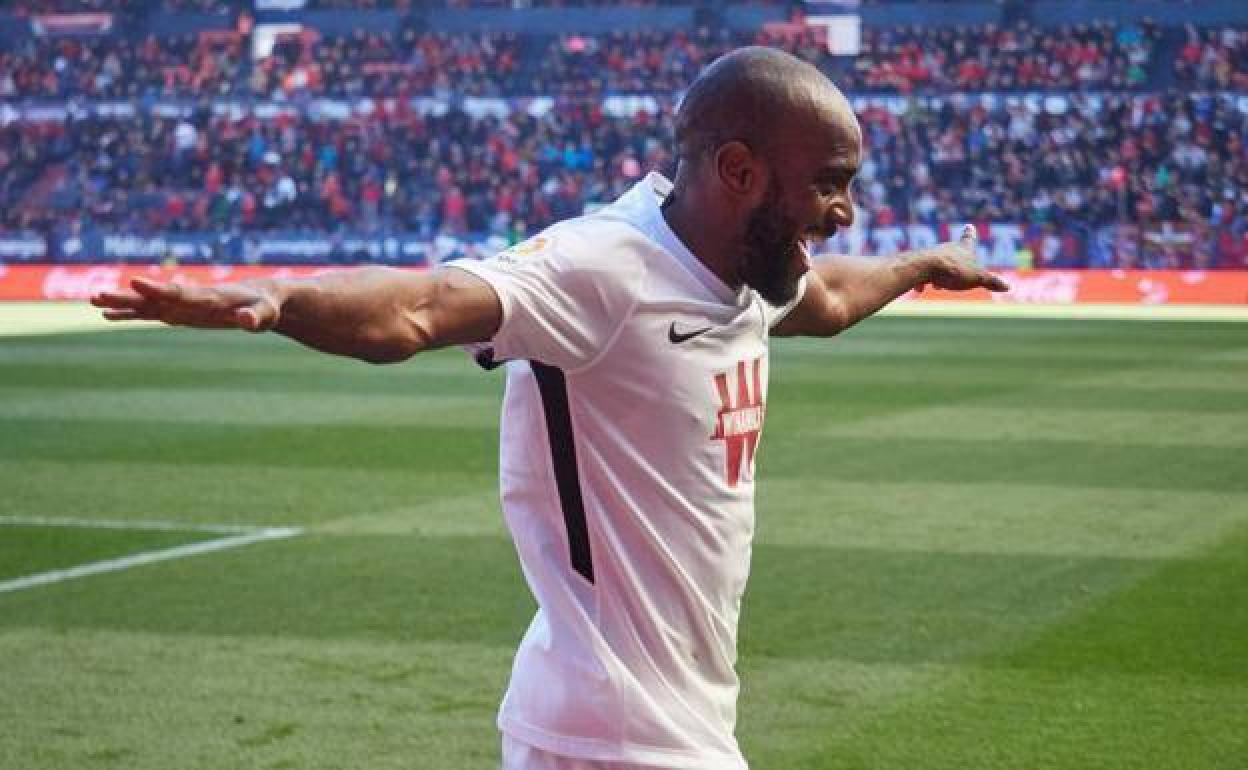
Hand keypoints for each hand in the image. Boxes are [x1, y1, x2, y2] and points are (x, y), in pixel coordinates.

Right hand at [90, 277, 281, 331]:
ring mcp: (183, 305)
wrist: (263, 297)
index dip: (158, 289)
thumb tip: (246, 321)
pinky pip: (150, 313)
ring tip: (92, 301)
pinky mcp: (180, 313)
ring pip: (147, 304)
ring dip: (122, 303)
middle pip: (155, 297)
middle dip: (128, 296)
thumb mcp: (266, 314)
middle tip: (99, 294)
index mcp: (210, 297)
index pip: (180, 293)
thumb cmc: (267, 307)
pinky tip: (107, 316)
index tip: (135, 282)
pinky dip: (130, 314)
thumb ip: (256, 318)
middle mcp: (191, 298)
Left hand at [918, 225, 1008, 292]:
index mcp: (962, 249)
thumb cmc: (952, 270)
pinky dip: (921, 281)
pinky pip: (920, 273)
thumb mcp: (976, 278)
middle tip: (955, 270)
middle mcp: (946, 248)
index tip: (969, 226)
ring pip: (936, 264)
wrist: (923, 267)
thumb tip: (1008, 286)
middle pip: (951, 252)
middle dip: (954, 261)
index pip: (969, 239)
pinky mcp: (917, 263)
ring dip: (938, 274)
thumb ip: (991, 281)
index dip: (970, 234)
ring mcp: (930, 254)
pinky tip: (920, 289)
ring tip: (937, 284)